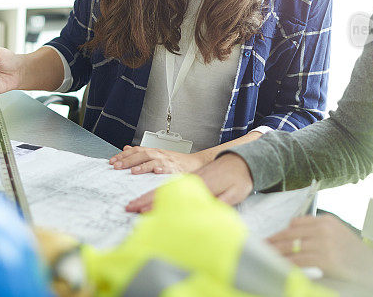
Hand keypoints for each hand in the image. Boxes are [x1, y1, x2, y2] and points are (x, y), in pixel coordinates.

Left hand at [109, 145, 205, 174]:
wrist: (194, 162)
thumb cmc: (174, 161)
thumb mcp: (156, 154)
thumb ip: (141, 152)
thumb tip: (126, 148)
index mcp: (152, 152)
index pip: (135, 151)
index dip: (123, 155)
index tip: (112, 161)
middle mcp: (158, 154)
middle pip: (141, 155)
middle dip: (128, 160)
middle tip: (117, 167)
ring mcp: (166, 161)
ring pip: (153, 161)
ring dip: (142, 166)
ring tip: (133, 171)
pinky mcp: (175, 169)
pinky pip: (168, 169)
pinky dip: (162, 170)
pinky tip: (157, 172)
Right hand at [126, 153, 252, 212]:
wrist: (242, 160)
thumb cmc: (240, 178)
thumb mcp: (235, 194)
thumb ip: (220, 202)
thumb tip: (206, 212)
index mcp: (200, 185)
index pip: (173, 197)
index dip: (156, 204)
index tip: (143, 211)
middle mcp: (191, 180)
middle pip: (163, 190)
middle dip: (145, 200)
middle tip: (130, 207)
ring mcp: (190, 178)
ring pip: (164, 185)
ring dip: (148, 192)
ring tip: (135, 201)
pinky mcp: (192, 178)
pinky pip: (170, 182)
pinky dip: (157, 186)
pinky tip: (151, 190)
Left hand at [267, 214, 372, 287]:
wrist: (371, 268)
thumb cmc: (351, 253)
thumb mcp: (336, 234)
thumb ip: (316, 231)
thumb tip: (291, 232)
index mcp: (325, 221)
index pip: (295, 223)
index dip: (280, 232)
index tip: (270, 239)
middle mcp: (323, 229)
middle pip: (290, 234)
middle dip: (274, 242)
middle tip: (262, 248)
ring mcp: (324, 243)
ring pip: (291, 247)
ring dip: (276, 252)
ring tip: (266, 257)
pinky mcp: (325, 259)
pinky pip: (299, 260)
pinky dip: (287, 263)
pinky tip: (280, 265)